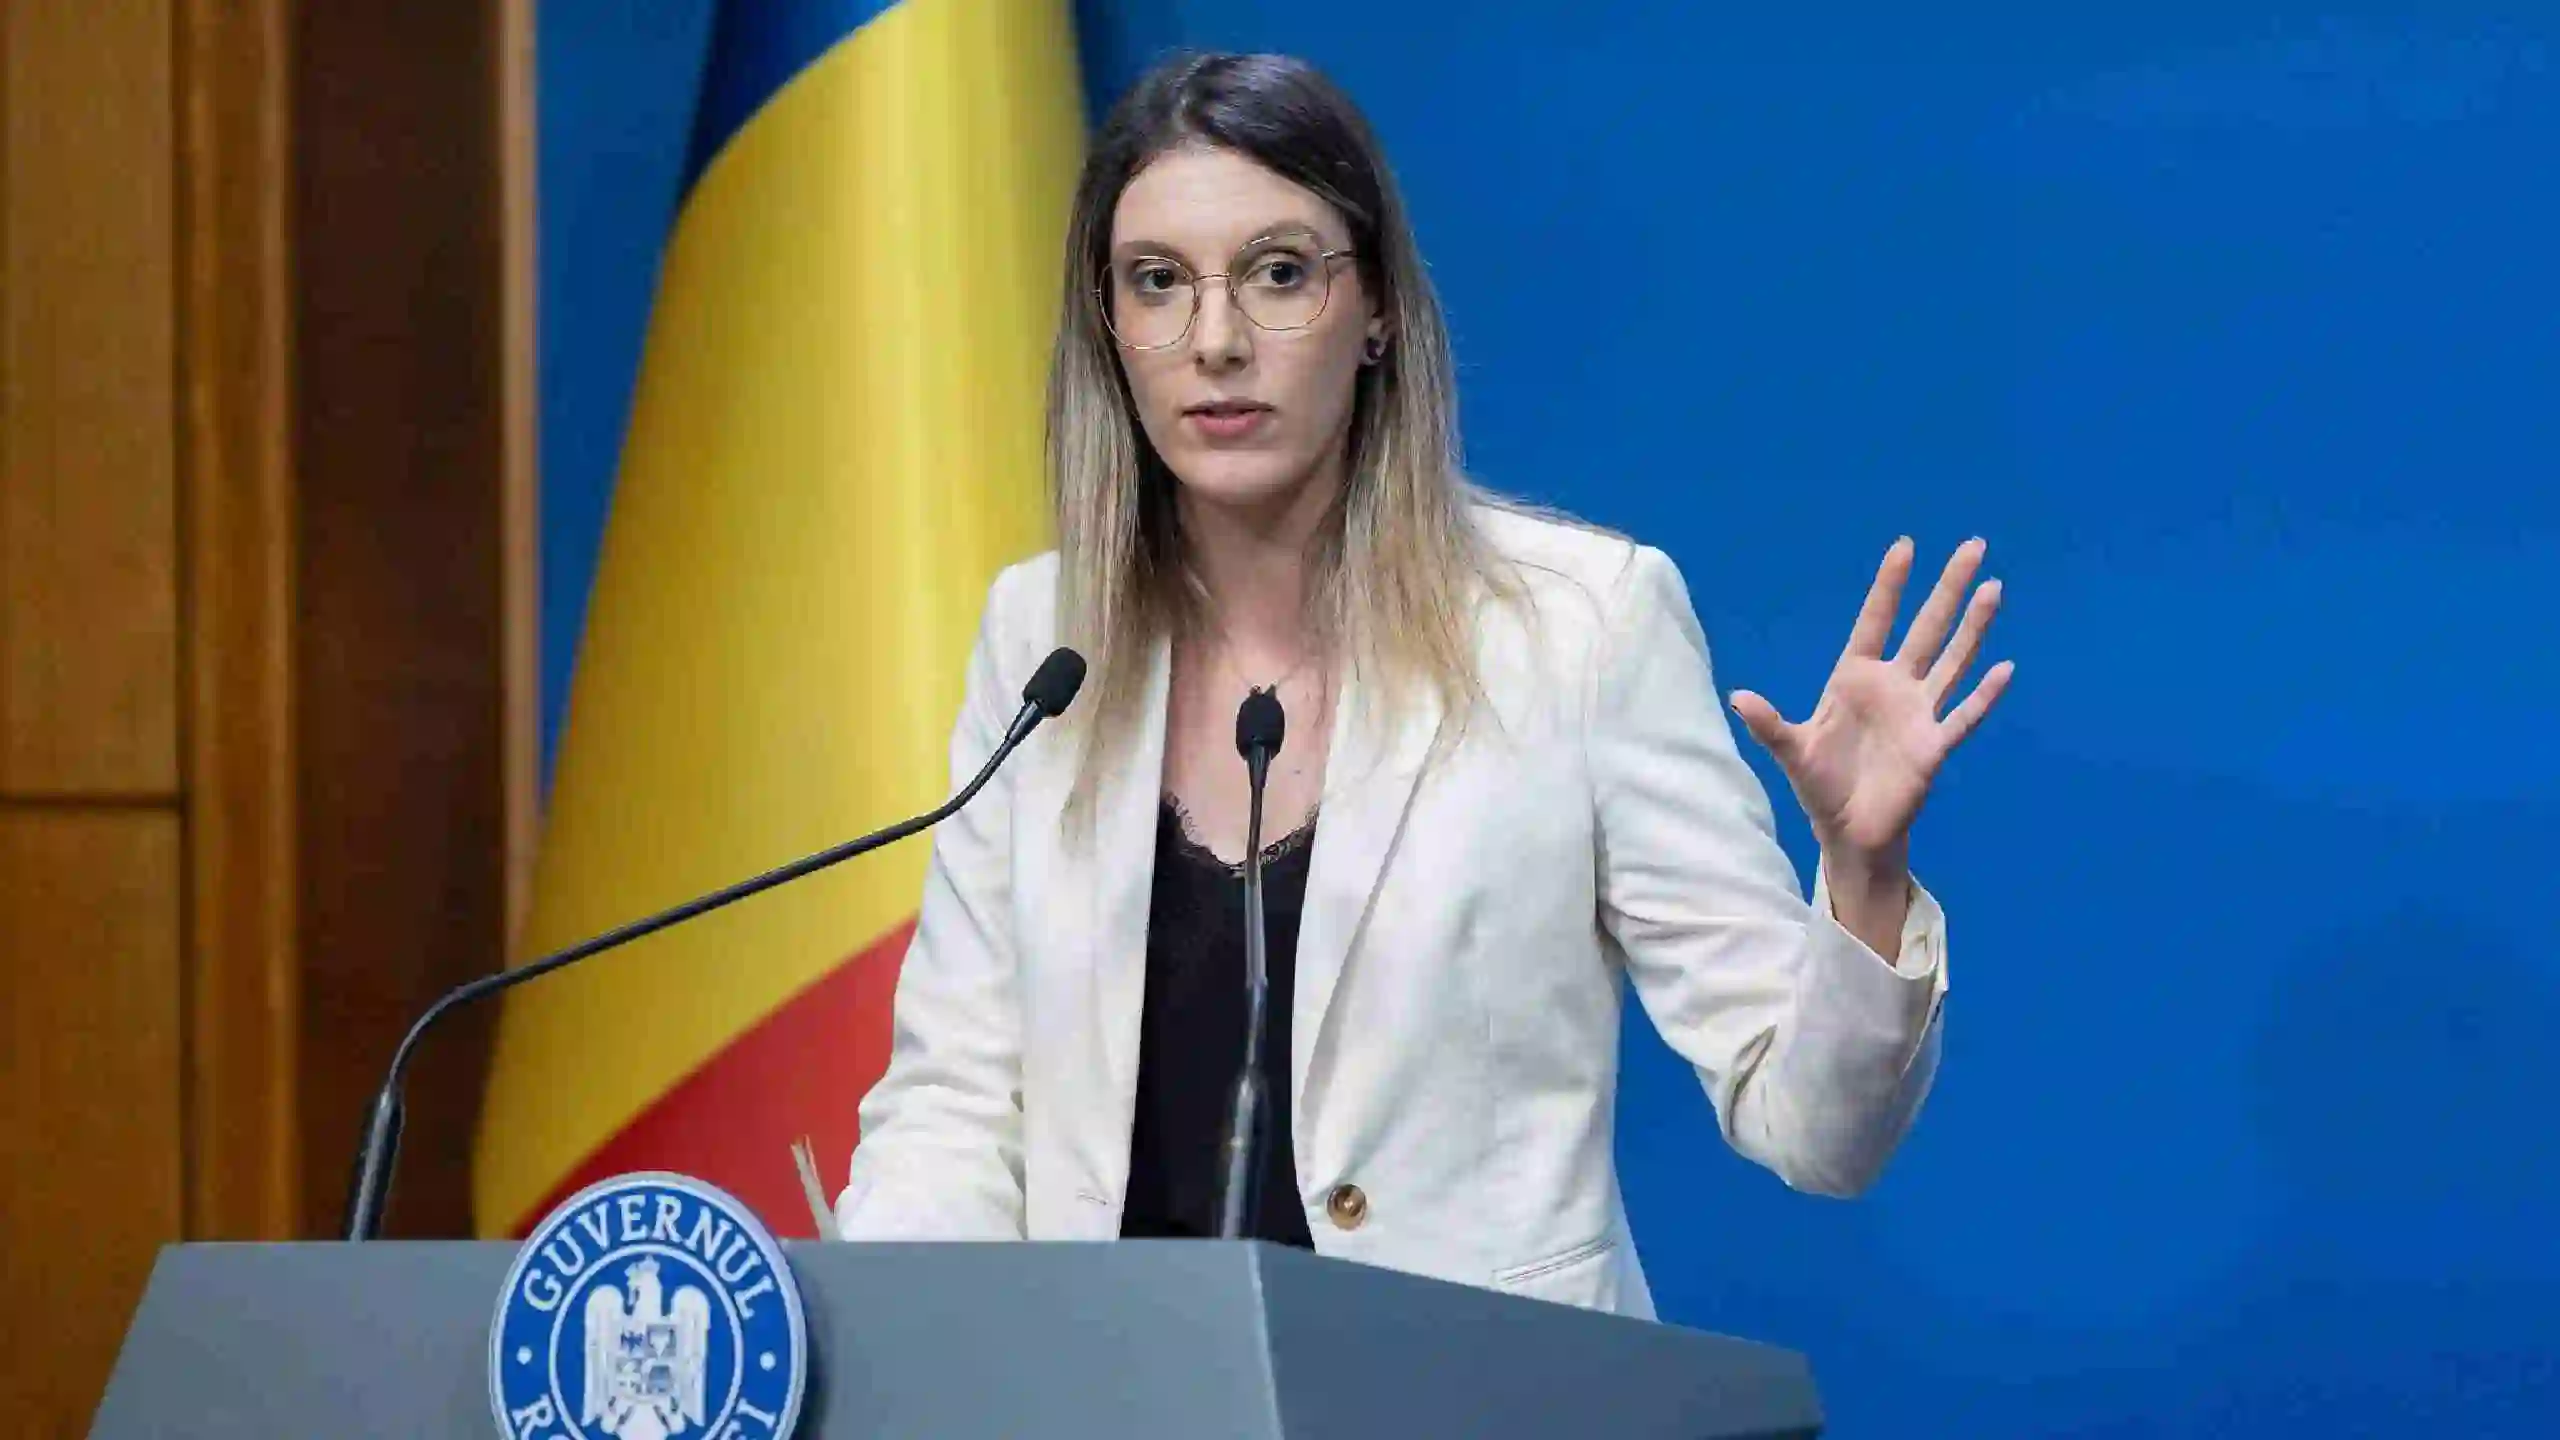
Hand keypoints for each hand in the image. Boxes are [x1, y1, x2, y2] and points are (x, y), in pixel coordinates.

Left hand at [1729, 537, 2010, 868]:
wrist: (1851, 830)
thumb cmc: (1820, 786)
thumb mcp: (1793, 753)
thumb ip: (1770, 725)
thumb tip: (1738, 697)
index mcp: (1854, 678)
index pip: (1876, 621)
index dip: (1890, 586)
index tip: (1906, 546)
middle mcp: (1892, 686)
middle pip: (1926, 628)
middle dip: (1948, 588)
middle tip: (1973, 545)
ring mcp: (1918, 713)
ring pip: (1952, 660)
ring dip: (1974, 627)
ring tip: (1994, 588)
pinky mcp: (1935, 745)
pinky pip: (1963, 715)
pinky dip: (1984, 695)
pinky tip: (2005, 669)